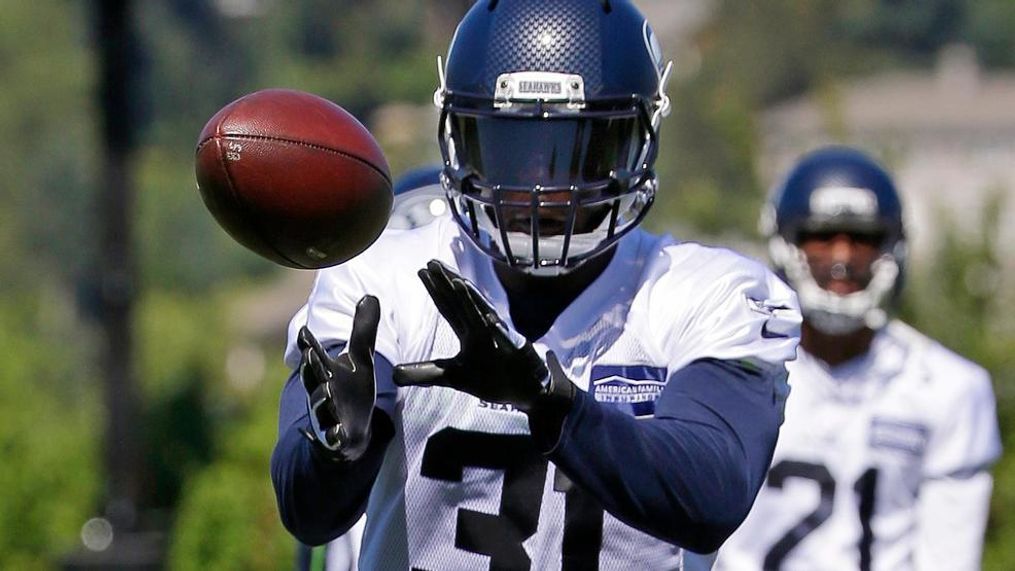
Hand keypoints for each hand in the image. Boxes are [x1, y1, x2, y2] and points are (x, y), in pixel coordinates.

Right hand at [298, 295, 379, 461]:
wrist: (348, 431)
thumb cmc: (350, 391)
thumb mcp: (361, 359)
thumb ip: (363, 330)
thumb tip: (370, 295)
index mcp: (325, 371)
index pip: (315, 354)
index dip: (309, 344)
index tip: (305, 331)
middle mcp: (321, 390)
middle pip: (313, 378)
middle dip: (311, 368)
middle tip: (310, 356)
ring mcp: (326, 415)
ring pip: (321, 406)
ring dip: (322, 399)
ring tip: (327, 390)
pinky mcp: (335, 437)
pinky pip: (332, 436)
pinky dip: (333, 435)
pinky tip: (337, 433)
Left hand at [392, 260, 549, 410]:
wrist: (527, 391)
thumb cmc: (492, 378)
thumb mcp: (453, 378)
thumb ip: (426, 373)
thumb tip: (392, 374)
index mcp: (469, 333)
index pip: (449, 307)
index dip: (436, 289)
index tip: (421, 270)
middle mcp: (484, 329)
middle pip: (464, 303)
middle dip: (448, 282)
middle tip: (432, 262)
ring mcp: (502, 339)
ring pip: (485, 316)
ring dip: (472, 300)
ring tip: (458, 283)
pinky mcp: (519, 353)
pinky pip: (509, 342)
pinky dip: (501, 333)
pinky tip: (493, 323)